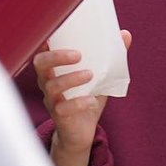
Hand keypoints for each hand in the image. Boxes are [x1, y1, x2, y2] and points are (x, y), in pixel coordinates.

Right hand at [33, 31, 131, 165]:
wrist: (81, 133)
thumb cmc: (86, 98)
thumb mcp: (100, 78)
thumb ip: (110, 58)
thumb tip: (125, 35)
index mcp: (54, 70)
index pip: (43, 51)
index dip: (45, 42)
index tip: (55, 32)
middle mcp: (48, 83)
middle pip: (40, 65)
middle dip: (56, 57)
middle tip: (78, 55)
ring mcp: (51, 100)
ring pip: (52, 87)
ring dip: (71, 79)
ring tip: (89, 74)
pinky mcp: (59, 117)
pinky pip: (62, 109)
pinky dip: (78, 103)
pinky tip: (92, 100)